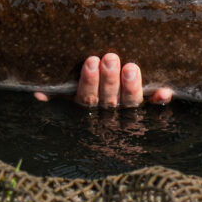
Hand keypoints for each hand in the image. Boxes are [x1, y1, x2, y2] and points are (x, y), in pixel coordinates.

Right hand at [34, 52, 174, 107]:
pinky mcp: (149, 112)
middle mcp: (110, 114)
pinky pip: (155, 109)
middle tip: (110, 58)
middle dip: (109, 79)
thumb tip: (36, 92)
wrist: (113, 143)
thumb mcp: (67, 101)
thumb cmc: (87, 98)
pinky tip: (165, 91)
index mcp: (90, 109)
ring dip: (131, 86)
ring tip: (131, 67)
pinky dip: (160, 101)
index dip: (89, 82)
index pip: (87, 99)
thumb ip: (56, 95)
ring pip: (130, 104)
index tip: (91, 61)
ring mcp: (130, 114)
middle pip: (109, 100)